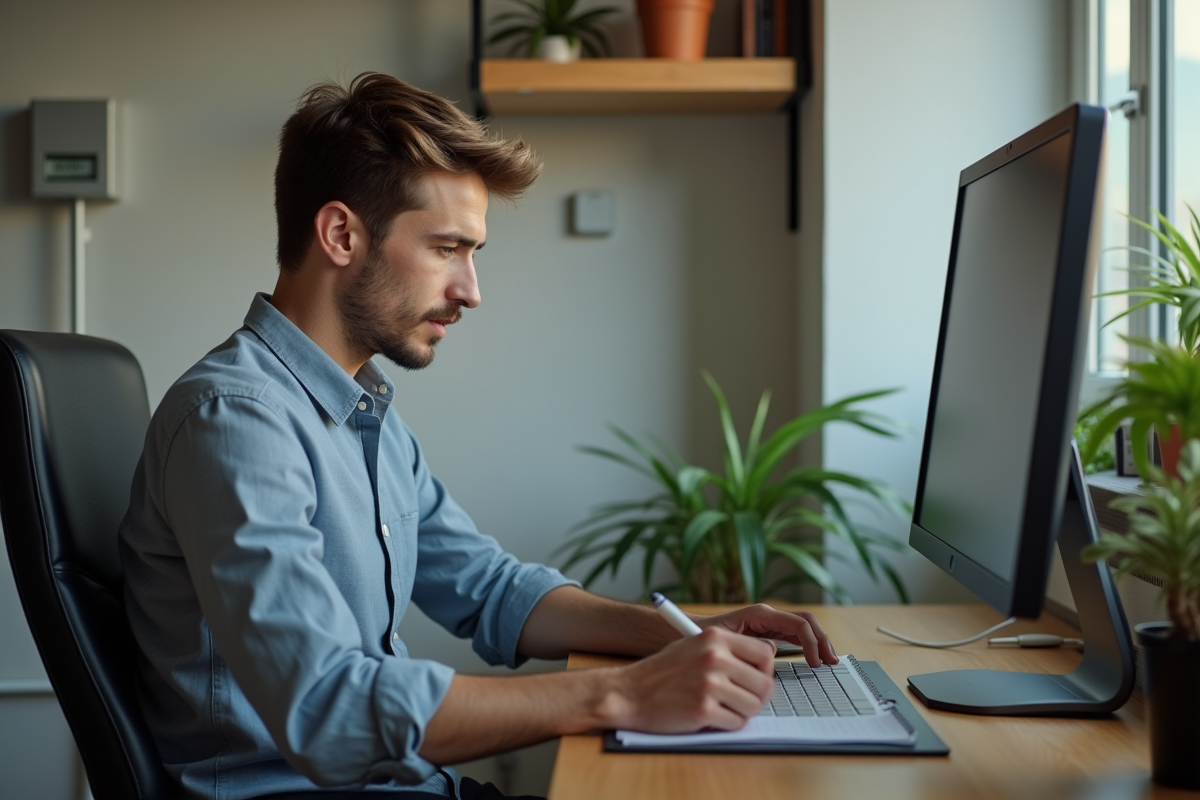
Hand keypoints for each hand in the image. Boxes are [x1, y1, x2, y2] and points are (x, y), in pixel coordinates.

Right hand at [600, 627, 774, 733]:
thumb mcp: (692, 646)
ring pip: (753, 706)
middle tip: (739, 700)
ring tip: (722, 708)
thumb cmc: (661, 672)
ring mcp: (709, 684)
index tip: (754, 679)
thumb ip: (725, 651)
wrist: (628, 693)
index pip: (765, 653)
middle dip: (756, 697)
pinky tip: (709, 718)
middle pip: (765, 684)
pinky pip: (736, 723)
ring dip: (741, 712)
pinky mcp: (702, 710)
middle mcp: (715, 657)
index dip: (764, 670)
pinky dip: (727, 725)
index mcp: (715, 637)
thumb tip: (761, 664)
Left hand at [697, 604, 837, 667]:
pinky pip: (795, 635)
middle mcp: (768, 615)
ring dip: (818, 642)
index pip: (797, 624)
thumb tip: (772, 651)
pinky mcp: (768, 632)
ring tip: (829, 660)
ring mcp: (770, 623)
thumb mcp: (726, 641)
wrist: (690, 632)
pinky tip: (814, 659)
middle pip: (806, 622)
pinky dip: (808, 645)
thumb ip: (749, 644)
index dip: (811, 642)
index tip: (815, 662)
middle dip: (821, 640)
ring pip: (803, 628)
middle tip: (831, 661)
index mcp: (760, 614)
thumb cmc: (703, 636)